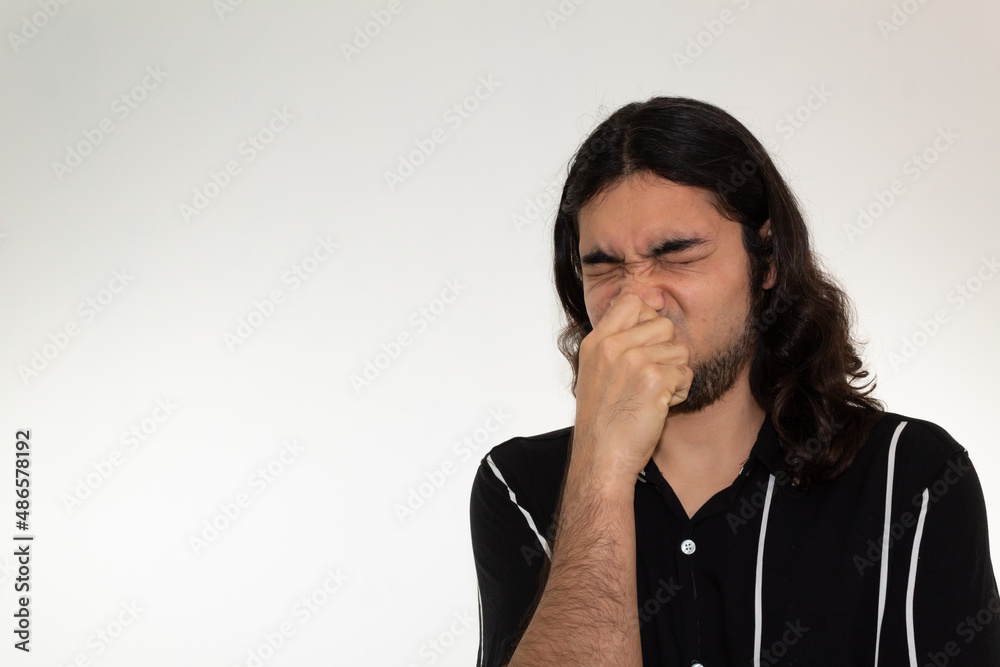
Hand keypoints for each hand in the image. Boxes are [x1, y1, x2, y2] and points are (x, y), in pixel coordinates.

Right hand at [571, 293, 691, 488]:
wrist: (601, 457)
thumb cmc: (602, 420)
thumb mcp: (595, 371)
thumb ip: (616, 341)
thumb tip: (650, 308)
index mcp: (596, 341)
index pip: (632, 301)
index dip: (649, 317)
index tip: (648, 342)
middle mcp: (613, 346)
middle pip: (663, 324)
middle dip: (666, 351)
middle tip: (650, 377)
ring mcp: (632, 361)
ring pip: (679, 350)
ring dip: (674, 374)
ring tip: (653, 394)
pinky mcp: (653, 379)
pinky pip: (686, 374)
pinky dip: (679, 393)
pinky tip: (660, 406)